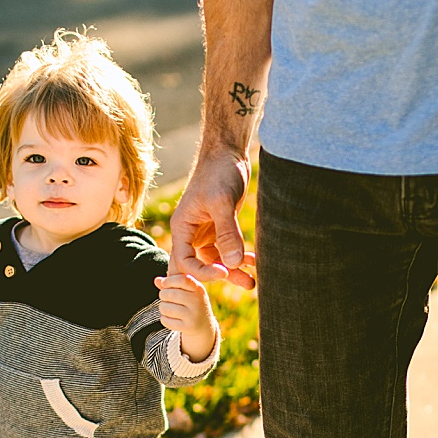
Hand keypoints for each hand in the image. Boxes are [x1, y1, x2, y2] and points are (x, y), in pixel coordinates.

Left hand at [156, 273, 217, 362]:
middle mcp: (198, 301)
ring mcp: (194, 315)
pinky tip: (170, 318)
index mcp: (198, 289)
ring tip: (168, 308)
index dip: (169, 280)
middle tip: (166, 297)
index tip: (164, 284)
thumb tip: (157, 280)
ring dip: (162, 307)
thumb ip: (171, 283)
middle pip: (170, 294)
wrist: (203, 324)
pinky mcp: (188, 327)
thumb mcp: (185, 290)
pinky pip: (166, 321)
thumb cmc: (190, 302)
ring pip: (166, 308)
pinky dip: (164, 319)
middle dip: (163, 295)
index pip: (182, 279)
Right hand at [169, 148, 255, 287]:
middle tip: (246, 284)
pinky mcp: (221, 229)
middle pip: (199, 266)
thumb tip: (233, 263)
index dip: (202, 273)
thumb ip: (226, 232)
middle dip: (220, 278)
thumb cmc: (219, 172)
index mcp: (182, 228)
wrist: (228, 153)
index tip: (224, 272)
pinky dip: (240, 258)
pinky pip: (228, 251)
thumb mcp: (222, 201)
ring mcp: (206, 233)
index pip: (184, 262)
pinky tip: (255, 263)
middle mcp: (191, 234)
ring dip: (234, 271)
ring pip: (217, 261)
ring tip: (253, 282)